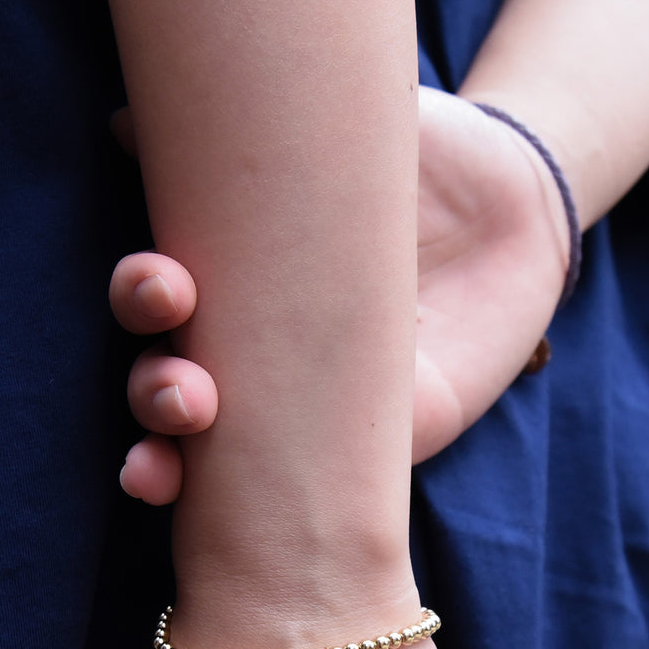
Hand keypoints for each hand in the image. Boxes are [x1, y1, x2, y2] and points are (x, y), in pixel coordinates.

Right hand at [114, 89, 570, 502]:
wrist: (518, 201)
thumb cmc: (415, 155)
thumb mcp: (343, 120)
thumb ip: (252, 121)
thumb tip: (130, 121)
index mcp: (233, 281)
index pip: (159, 309)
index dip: (141, 307)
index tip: (163, 290)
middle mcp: (257, 350)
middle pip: (171, 391)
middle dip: (158, 398)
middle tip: (184, 390)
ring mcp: (312, 407)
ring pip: (221, 457)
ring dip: (180, 467)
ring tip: (176, 464)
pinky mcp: (380, 443)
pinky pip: (320, 490)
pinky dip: (276, 513)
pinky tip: (255, 528)